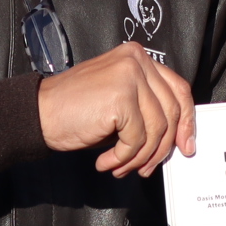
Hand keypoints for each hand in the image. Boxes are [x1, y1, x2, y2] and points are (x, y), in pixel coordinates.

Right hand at [36, 42, 194, 177]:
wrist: (38, 112)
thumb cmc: (75, 110)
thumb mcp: (119, 99)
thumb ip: (147, 106)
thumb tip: (178, 136)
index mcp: (138, 57)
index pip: (178, 89)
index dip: (187, 121)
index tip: (186, 146)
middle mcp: (137, 61)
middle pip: (172, 110)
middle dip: (163, 147)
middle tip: (149, 167)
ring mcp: (129, 76)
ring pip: (156, 129)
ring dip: (139, 157)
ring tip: (120, 167)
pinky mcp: (120, 97)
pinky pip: (136, 139)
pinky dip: (123, 157)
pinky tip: (106, 162)